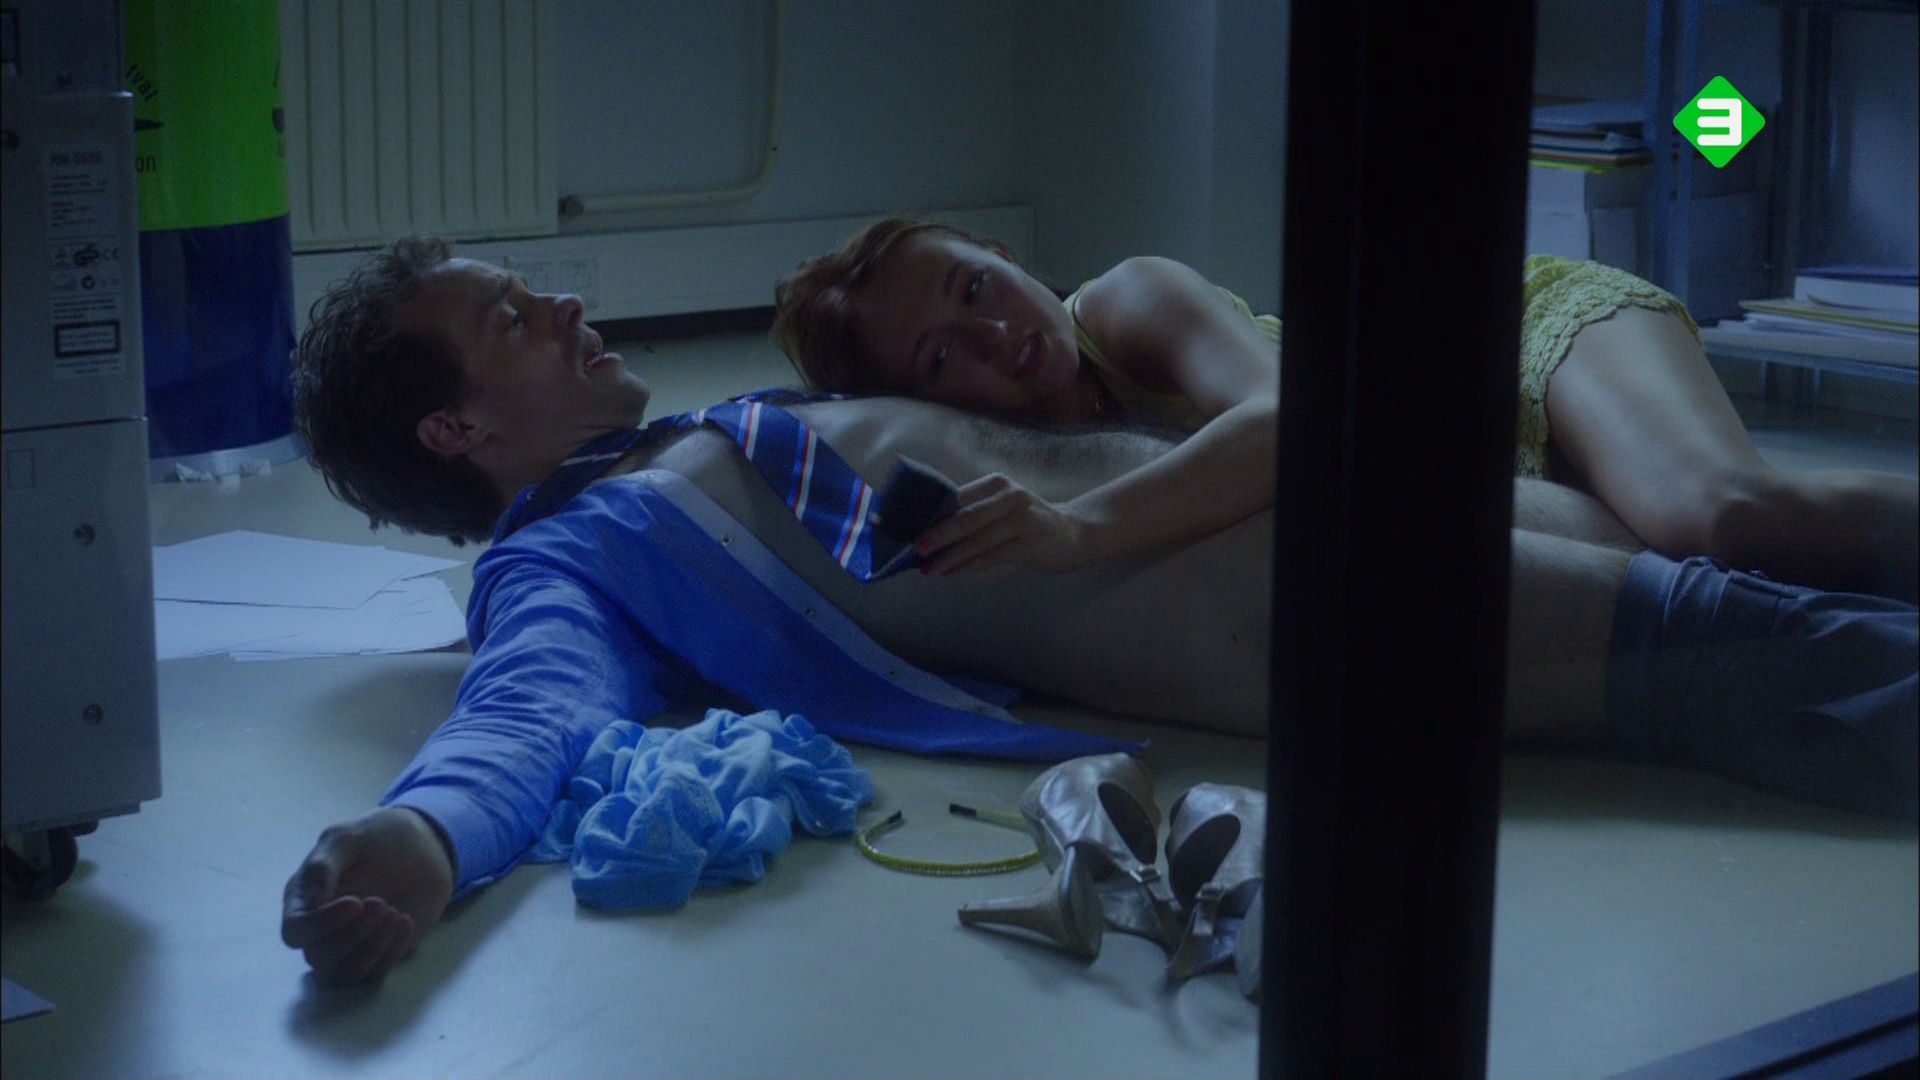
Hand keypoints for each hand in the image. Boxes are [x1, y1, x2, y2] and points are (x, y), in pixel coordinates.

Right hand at [281, 806, 455, 986]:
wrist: (423, 846)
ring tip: (395, 914)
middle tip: (381, 903)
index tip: (356, 902)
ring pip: (343, 975)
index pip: (295, 931)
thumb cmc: (377, 838)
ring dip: (370, 950)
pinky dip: (391, 953)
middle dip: (352, 935)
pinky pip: (374, 975)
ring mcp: (348, 946)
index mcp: (303, 899)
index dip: (322, 925)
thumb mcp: (348, 837)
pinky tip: (406, 921)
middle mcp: (319, 929)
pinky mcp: (377, 955)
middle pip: (318, 958)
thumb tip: (310, 904)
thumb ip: (323, 865)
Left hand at [915, 473, 1094, 575]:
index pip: (957, 497)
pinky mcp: (1029, 544)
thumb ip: (973, 512)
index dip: (931, 514)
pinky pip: (990, 558)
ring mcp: (1021, 520)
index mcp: (997, 484)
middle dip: (936, 535)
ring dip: (949, 557)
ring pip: (976, 541)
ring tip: (928, 569)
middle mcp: (1009, 497)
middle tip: (915, 549)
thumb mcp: (1003, 507)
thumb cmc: (1029, 522)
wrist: (1075, 534)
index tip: (909, 526)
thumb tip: (929, 529)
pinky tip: (951, 573)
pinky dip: (967, 566)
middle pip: (965, 517)